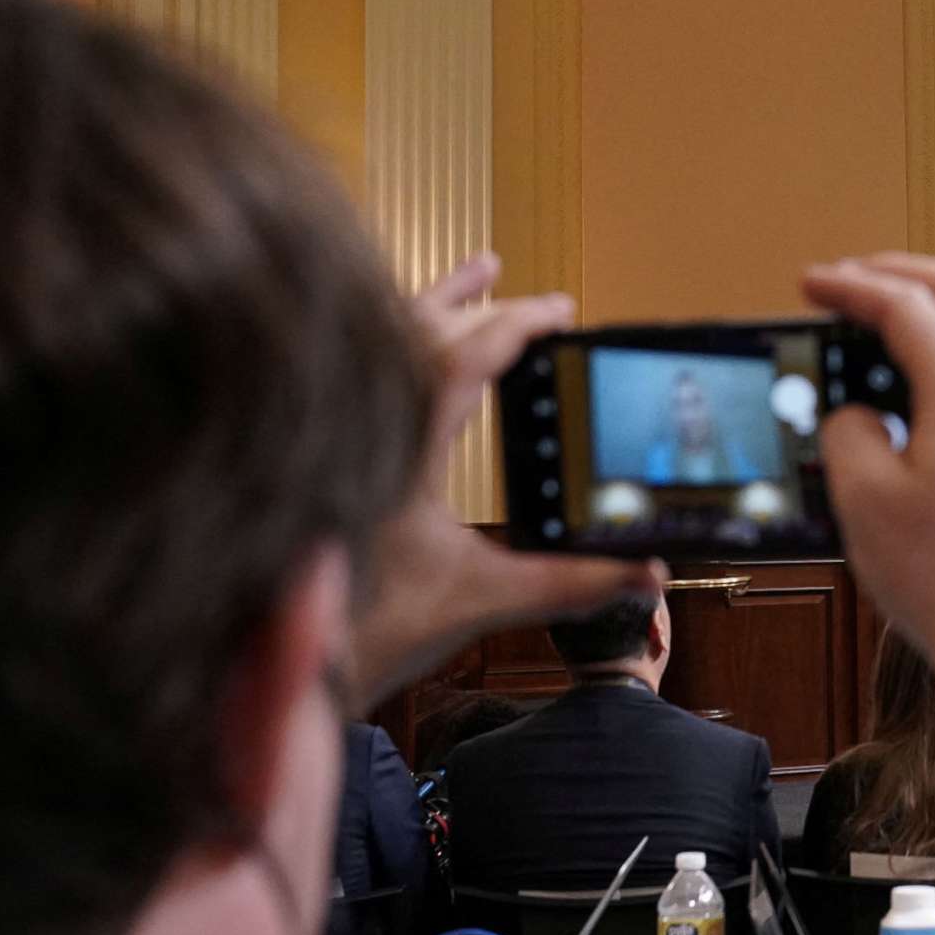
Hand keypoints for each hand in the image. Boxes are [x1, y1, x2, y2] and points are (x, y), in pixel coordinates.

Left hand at [346, 253, 662, 705]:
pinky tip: (417, 338)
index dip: (516, 325)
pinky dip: (399, 339)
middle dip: (492, 310)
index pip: (461, 358)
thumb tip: (645, 573)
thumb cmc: (371, 632)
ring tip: (481, 270)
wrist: (289, 664)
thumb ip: (571, 582)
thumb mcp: (485, 599)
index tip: (561, 312)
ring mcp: (336, 433)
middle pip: (425, 333)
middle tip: (546, 307)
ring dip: (438, 304)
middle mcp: (360, 428)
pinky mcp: (324, 448)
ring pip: (384, 338)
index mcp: (399, 451)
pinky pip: (363, 368)